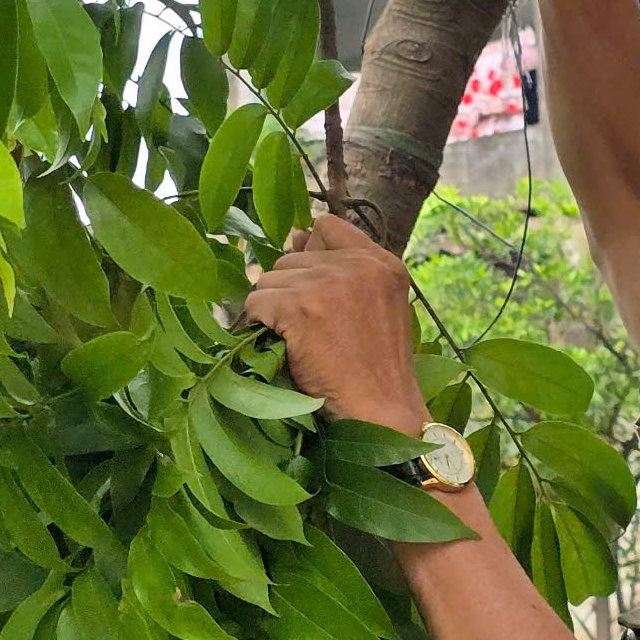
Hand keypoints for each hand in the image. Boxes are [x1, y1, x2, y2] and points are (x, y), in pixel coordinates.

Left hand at [242, 214, 430, 431]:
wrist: (382, 412)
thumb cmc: (377, 369)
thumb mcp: (379, 307)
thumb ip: (345, 270)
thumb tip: (296, 235)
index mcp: (382, 263)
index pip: (327, 227)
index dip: (310, 253)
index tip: (311, 286)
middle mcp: (357, 265)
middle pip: (291, 257)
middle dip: (289, 290)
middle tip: (307, 328)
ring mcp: (328, 283)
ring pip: (269, 279)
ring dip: (273, 308)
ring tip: (295, 339)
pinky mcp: (301, 307)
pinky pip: (256, 302)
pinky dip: (258, 324)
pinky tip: (279, 344)